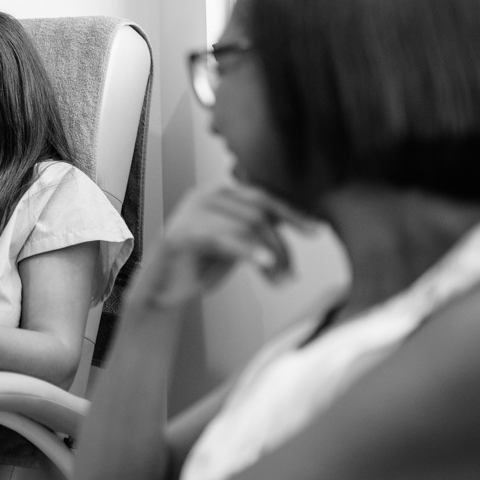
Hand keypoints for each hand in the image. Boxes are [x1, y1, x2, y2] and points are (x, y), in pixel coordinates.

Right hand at [128, 181, 314, 309]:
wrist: (163, 287)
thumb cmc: (201, 263)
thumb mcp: (238, 241)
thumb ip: (260, 227)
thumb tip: (303, 223)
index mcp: (221, 192)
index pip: (264, 197)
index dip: (292, 213)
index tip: (316, 230)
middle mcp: (205, 195)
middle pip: (259, 211)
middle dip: (281, 245)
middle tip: (291, 273)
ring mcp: (191, 211)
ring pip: (246, 225)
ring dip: (270, 255)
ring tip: (280, 280)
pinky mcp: (181, 233)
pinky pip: (224, 238)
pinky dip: (248, 250)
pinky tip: (266, 264)